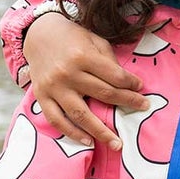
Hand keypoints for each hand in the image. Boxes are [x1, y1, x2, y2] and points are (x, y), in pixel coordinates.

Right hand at [26, 13, 148, 150]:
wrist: (37, 34)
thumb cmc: (71, 37)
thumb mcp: (94, 40)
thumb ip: (109, 60)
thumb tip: (126, 83)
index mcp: (83, 56)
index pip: (114, 76)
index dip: (131, 84)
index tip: (141, 88)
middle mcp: (68, 73)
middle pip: (103, 94)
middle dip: (127, 103)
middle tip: (142, 108)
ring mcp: (54, 87)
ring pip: (81, 114)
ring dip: (101, 131)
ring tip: (117, 143)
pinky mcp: (41, 97)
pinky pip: (57, 120)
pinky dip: (72, 133)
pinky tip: (88, 141)